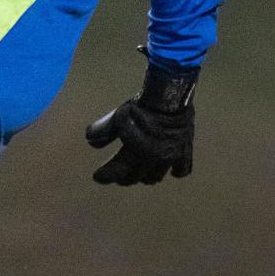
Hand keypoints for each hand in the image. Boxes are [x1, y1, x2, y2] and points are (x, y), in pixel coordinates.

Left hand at [86, 62, 197, 185]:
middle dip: (123, 178)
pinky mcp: (184, 151)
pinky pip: (181, 170)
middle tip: (118, 175)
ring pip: (155, 177)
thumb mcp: (118, 117)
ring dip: (145, 177)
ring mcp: (170, 157)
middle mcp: (152, 159)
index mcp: (134, 152)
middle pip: (134, 177)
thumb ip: (103, 131)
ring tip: (139, 172)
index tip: (97, 177)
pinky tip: (169, 169)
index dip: (105, 176)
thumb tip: (90, 140)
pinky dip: (174, 171)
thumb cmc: (142, 107)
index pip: (116, 172)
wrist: (171, 98)